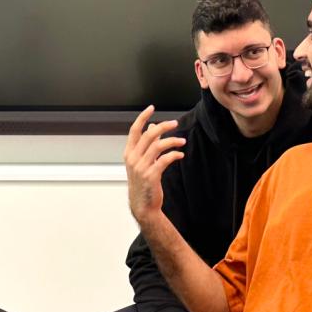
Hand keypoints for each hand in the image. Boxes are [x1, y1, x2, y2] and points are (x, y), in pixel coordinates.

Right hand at [124, 106, 184, 222]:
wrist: (142, 204)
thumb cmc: (142, 181)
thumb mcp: (141, 161)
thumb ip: (147, 144)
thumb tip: (153, 126)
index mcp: (129, 153)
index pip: (134, 130)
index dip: (142, 117)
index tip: (151, 108)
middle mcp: (133, 158)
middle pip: (148, 135)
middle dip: (163, 126)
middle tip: (175, 123)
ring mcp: (141, 167)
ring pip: (158, 146)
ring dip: (172, 141)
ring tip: (182, 141)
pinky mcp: (151, 175)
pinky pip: (164, 160)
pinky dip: (174, 155)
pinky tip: (180, 154)